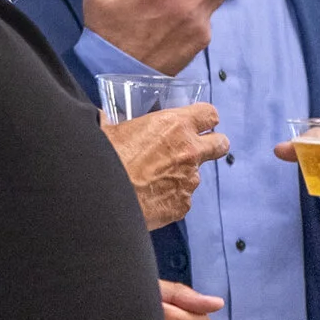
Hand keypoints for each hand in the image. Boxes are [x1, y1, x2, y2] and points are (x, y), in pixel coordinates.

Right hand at [103, 103, 223, 229]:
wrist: (98, 199)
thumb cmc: (101, 162)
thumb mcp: (104, 132)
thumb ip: (110, 122)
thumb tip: (100, 118)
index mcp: (174, 126)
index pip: (209, 114)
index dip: (203, 118)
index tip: (195, 123)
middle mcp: (189, 152)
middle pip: (221, 144)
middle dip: (211, 146)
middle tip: (189, 150)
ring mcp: (189, 181)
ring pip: (195, 175)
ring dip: (179, 176)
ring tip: (150, 182)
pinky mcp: (182, 206)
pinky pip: (181, 200)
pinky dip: (168, 199)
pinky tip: (146, 199)